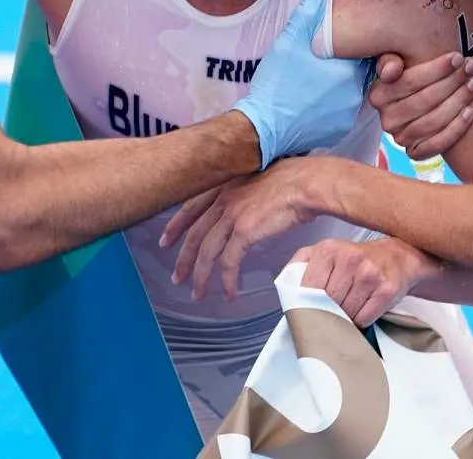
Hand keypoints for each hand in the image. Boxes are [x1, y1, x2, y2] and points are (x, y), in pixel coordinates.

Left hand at [162, 157, 325, 300]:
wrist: (306, 182)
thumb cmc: (293, 180)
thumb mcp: (258, 181)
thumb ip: (244, 195)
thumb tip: (245, 211)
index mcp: (224, 186)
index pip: (191, 208)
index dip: (176, 226)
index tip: (166, 240)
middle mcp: (223, 199)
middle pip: (194, 235)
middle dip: (183, 259)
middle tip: (177, 277)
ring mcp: (231, 215)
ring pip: (206, 252)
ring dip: (200, 276)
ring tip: (198, 293)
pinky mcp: (244, 231)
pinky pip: (229, 262)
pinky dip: (228, 280)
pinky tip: (230, 292)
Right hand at [232, 0, 372, 167]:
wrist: (263, 129)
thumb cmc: (276, 86)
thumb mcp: (288, 44)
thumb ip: (306, 17)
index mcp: (350, 73)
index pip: (367, 54)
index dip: (355, 46)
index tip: (343, 44)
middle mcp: (355, 97)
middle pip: (360, 75)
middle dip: (347, 67)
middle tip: (326, 62)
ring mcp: (347, 118)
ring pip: (351, 95)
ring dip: (340, 88)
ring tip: (317, 82)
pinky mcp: (337, 133)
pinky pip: (341, 114)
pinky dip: (331, 107)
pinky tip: (312, 102)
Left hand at [291, 237, 439, 325]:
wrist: (398, 256)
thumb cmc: (356, 258)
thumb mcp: (325, 251)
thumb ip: (300, 264)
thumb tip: (285, 287)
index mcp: (328, 249)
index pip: (308, 289)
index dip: (306, 305)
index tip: (306, 314)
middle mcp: (349, 259)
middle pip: (327, 303)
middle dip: (326, 312)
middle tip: (329, 314)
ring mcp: (370, 274)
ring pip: (346, 313)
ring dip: (344, 318)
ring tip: (348, 308)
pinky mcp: (386, 290)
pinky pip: (364, 318)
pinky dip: (361, 320)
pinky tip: (363, 309)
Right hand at [369, 51, 472, 158]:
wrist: (430, 102)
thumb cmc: (419, 76)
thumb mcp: (401, 61)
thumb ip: (391, 59)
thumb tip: (391, 70)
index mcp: (379, 95)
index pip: (409, 82)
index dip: (436, 69)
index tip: (457, 58)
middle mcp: (387, 119)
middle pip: (424, 101)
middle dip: (451, 82)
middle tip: (471, 67)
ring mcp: (400, 138)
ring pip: (433, 121)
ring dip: (458, 101)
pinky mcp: (415, 152)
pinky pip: (437, 143)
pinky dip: (456, 128)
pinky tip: (470, 112)